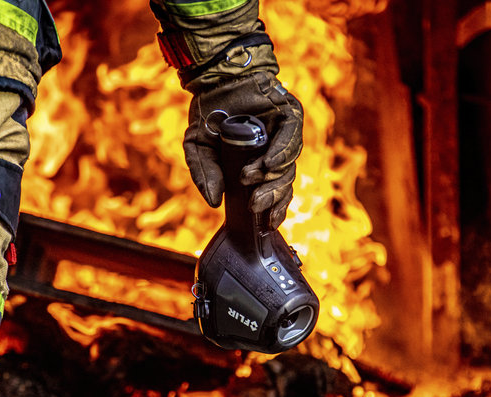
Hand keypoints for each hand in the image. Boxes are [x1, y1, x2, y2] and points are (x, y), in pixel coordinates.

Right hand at [184, 71, 302, 228]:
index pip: (274, 191)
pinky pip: (292, 136)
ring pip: (289, 163)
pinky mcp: (290, 114)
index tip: (266, 224)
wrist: (215, 78)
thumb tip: (213, 202)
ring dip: (271, 176)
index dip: (274, 209)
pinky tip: (269, 163)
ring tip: (249, 178)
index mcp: (260, 163)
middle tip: (254, 205)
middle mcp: (276, 151)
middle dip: (272, 197)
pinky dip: (282, 151)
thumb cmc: (210, 112)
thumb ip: (203, 174)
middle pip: (284, 181)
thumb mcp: (198, 147)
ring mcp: (285, 133)